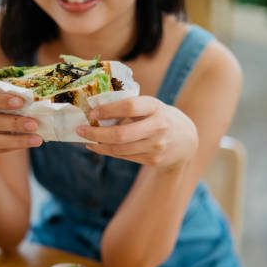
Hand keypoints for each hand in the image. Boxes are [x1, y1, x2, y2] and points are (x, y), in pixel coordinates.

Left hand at [76, 96, 198, 168]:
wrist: (186, 140)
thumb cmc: (160, 117)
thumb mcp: (151, 106)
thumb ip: (130, 106)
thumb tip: (95, 109)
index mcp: (156, 107)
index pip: (129, 107)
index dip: (108, 110)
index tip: (92, 113)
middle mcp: (158, 127)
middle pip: (121, 134)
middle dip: (96, 133)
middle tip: (80, 130)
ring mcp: (156, 146)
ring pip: (119, 149)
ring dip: (98, 145)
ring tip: (85, 139)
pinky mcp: (153, 160)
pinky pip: (124, 156)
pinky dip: (107, 152)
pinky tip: (97, 147)